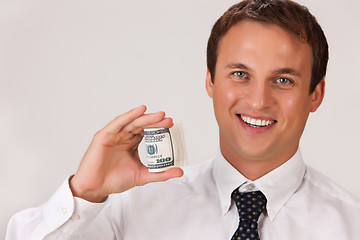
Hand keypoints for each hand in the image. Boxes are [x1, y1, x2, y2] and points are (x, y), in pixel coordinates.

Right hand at [69, 105, 183, 201]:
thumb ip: (160, 173)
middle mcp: (123, 137)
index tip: (171, 125)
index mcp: (131, 143)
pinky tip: (140, 111)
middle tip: (168, 120)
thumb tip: (179, 172)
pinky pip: (118, 123)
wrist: (96, 188)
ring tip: (159, 115)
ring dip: (146, 118)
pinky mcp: (104, 135)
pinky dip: (129, 116)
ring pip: (132, 122)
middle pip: (141, 125)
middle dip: (155, 121)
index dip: (158, 127)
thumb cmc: (114, 180)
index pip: (147, 131)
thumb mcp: (142, 176)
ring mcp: (114, 135)